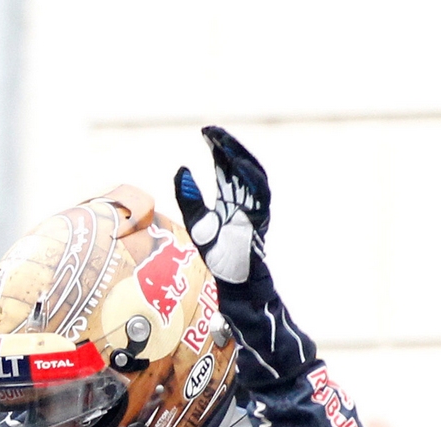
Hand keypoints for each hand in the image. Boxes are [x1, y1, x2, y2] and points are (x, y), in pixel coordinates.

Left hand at [174, 126, 270, 284]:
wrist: (232, 281)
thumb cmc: (218, 255)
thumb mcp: (197, 223)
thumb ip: (190, 198)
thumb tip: (181, 170)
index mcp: (229, 197)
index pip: (224, 165)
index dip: (217, 147)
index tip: (205, 132)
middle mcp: (243, 198)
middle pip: (238, 164)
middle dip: (227, 146)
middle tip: (212, 131)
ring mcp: (253, 206)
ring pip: (251, 173)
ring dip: (238, 156)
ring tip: (224, 142)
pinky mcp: (259, 218)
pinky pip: (259, 193)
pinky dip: (250, 178)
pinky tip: (237, 164)